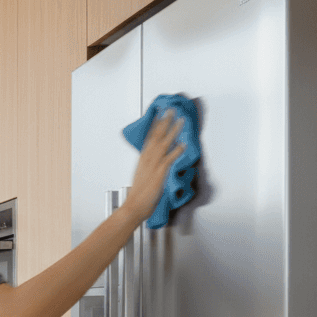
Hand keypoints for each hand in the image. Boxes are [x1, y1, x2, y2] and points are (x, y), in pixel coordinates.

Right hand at [125, 109, 186, 223]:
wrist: (133, 207)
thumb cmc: (138, 196)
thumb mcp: (143, 176)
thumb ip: (150, 167)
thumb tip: (157, 163)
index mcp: (143, 159)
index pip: (149, 137)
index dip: (154, 125)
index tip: (159, 114)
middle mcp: (147, 159)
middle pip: (155, 136)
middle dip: (163, 121)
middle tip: (169, 109)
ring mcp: (153, 165)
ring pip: (163, 143)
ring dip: (172, 130)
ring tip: (180, 119)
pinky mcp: (159, 173)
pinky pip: (169, 158)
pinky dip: (176, 150)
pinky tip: (183, 143)